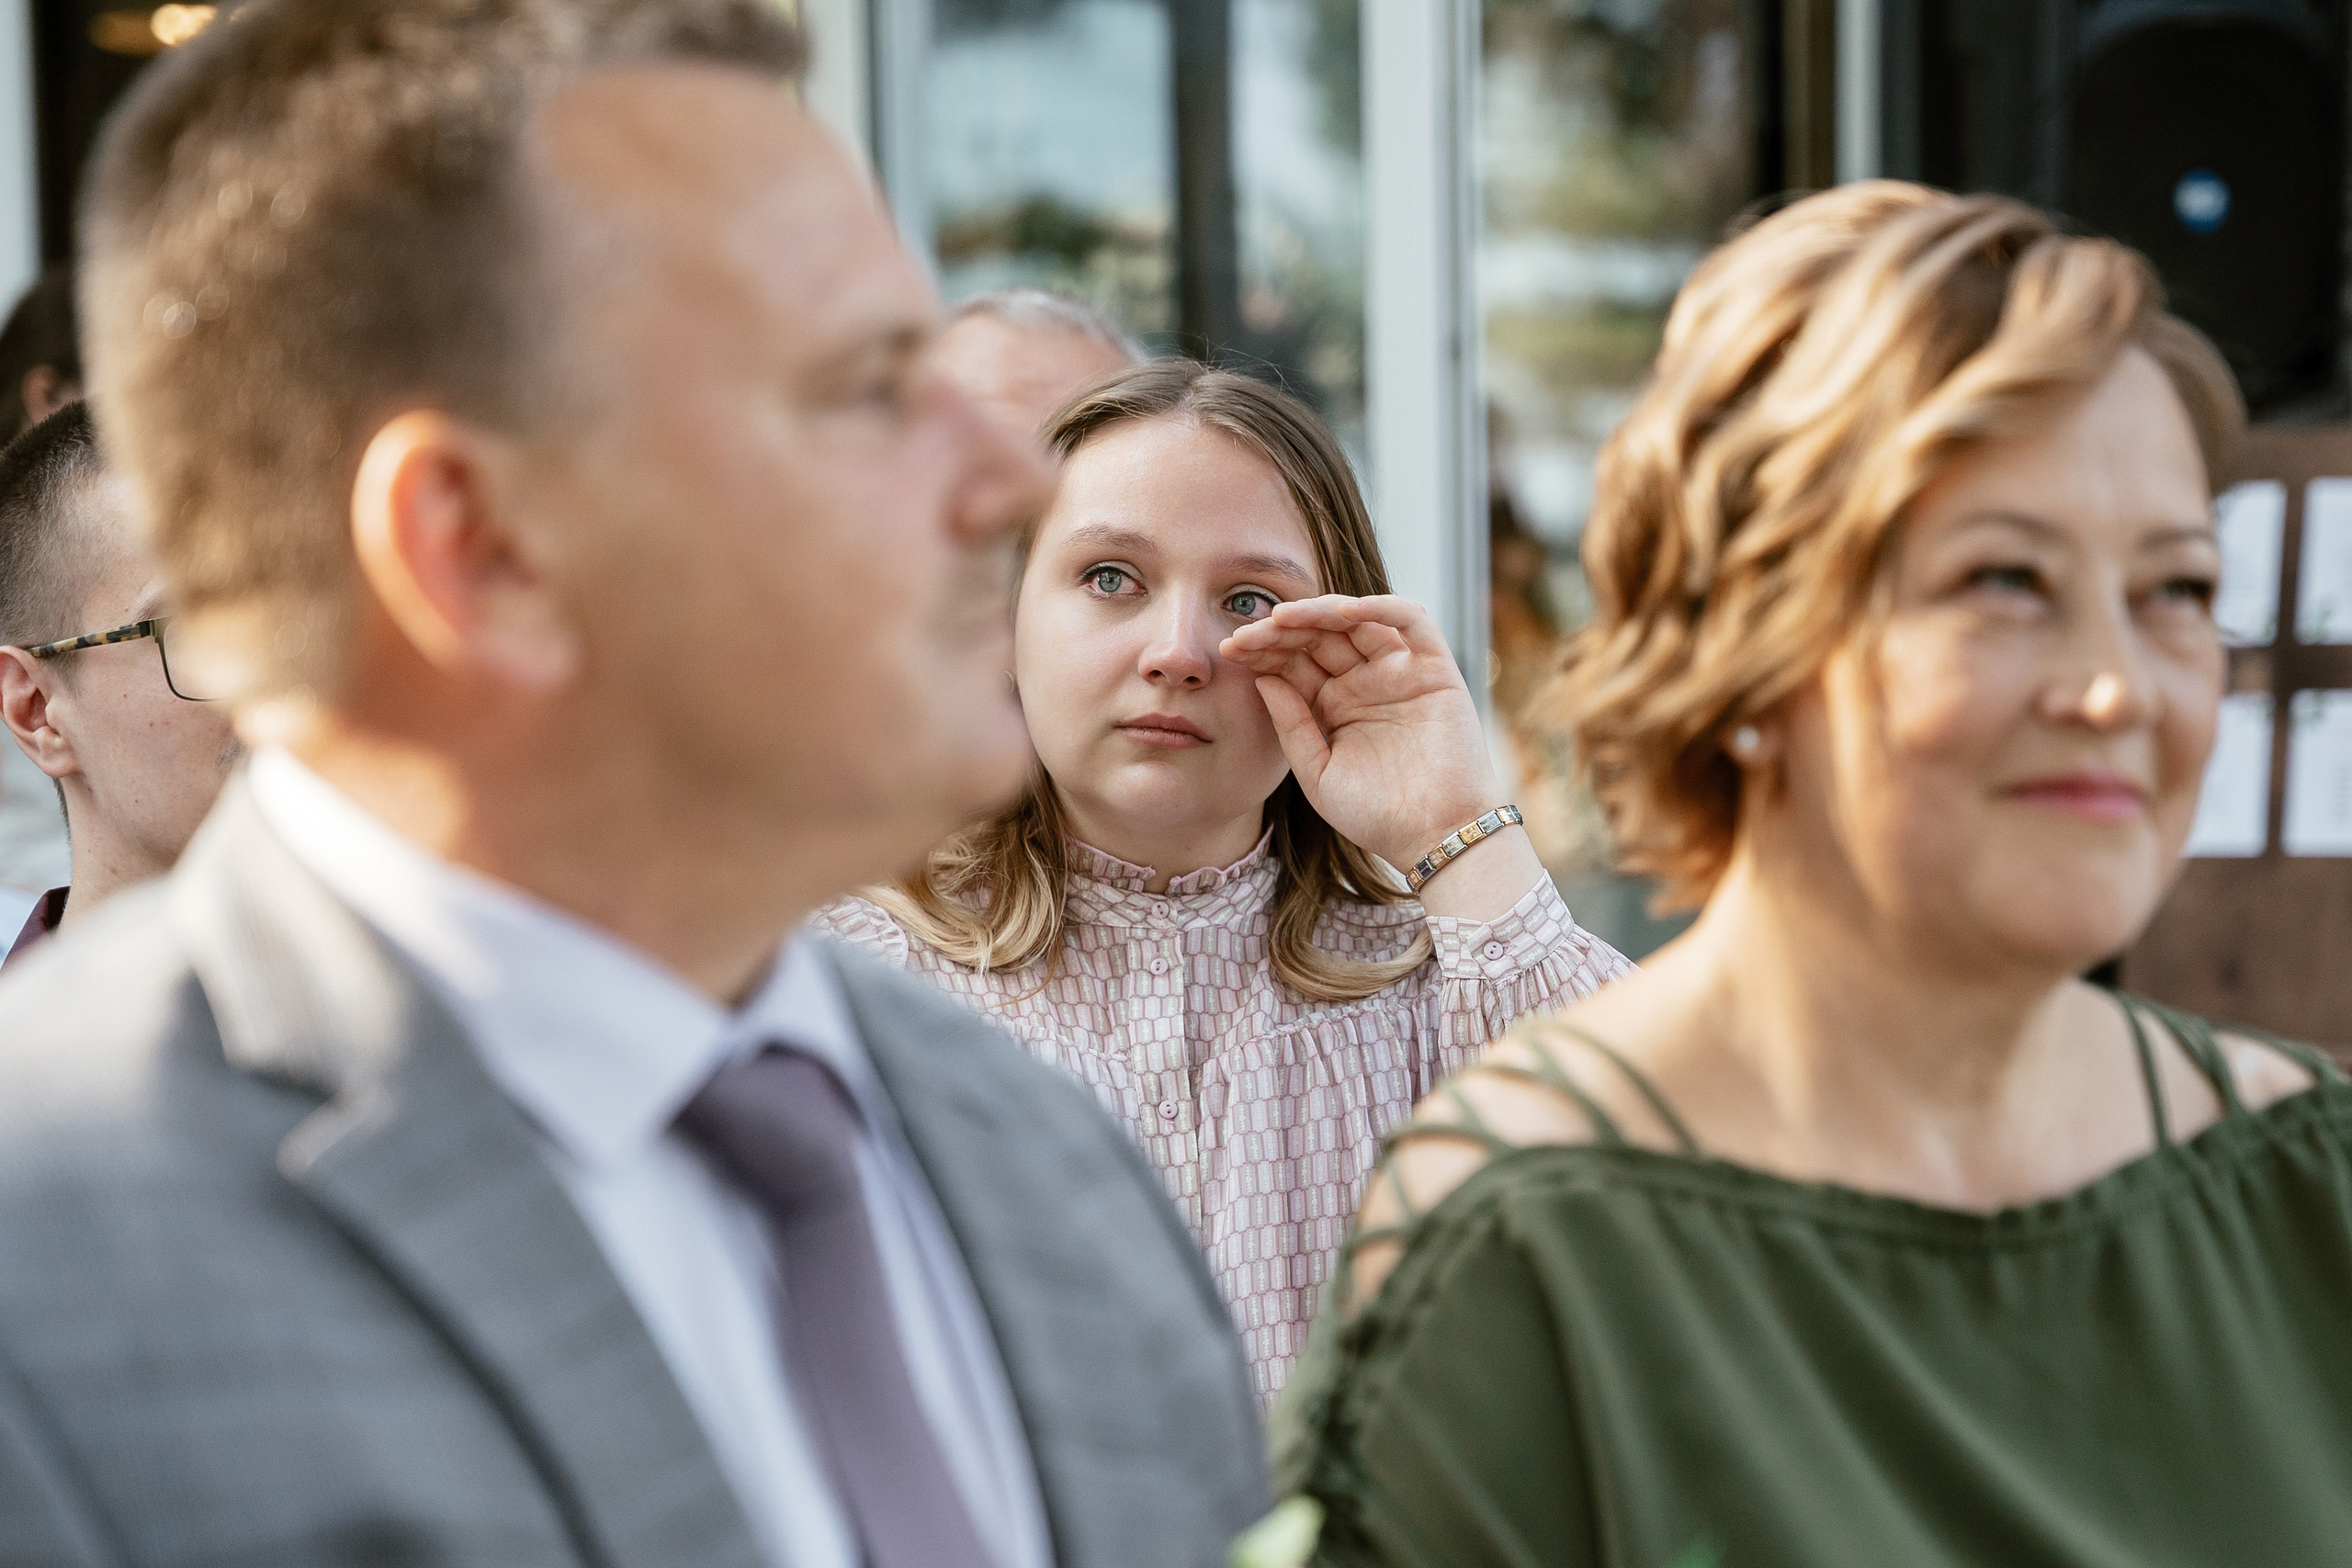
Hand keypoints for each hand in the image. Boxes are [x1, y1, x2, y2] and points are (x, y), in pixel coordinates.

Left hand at [1219, 594, 1506, 871]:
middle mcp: (1365, 682)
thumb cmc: (1376, 816)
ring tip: (1284, 617)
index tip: (1229, 650)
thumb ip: (1292, 726)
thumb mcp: (1318, 772)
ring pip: (1357, 621)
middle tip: (1248, 632)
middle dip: (1282, 630)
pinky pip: (1411, 621)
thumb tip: (1262, 678)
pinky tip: (1341, 611)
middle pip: (1319, 637)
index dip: (1263, 651)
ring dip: (1320, 612)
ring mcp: (1400, 673)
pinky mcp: (1436, 669)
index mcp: (1335, 705)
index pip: (1294, 663)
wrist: (1434, 838)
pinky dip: (1380, 606)